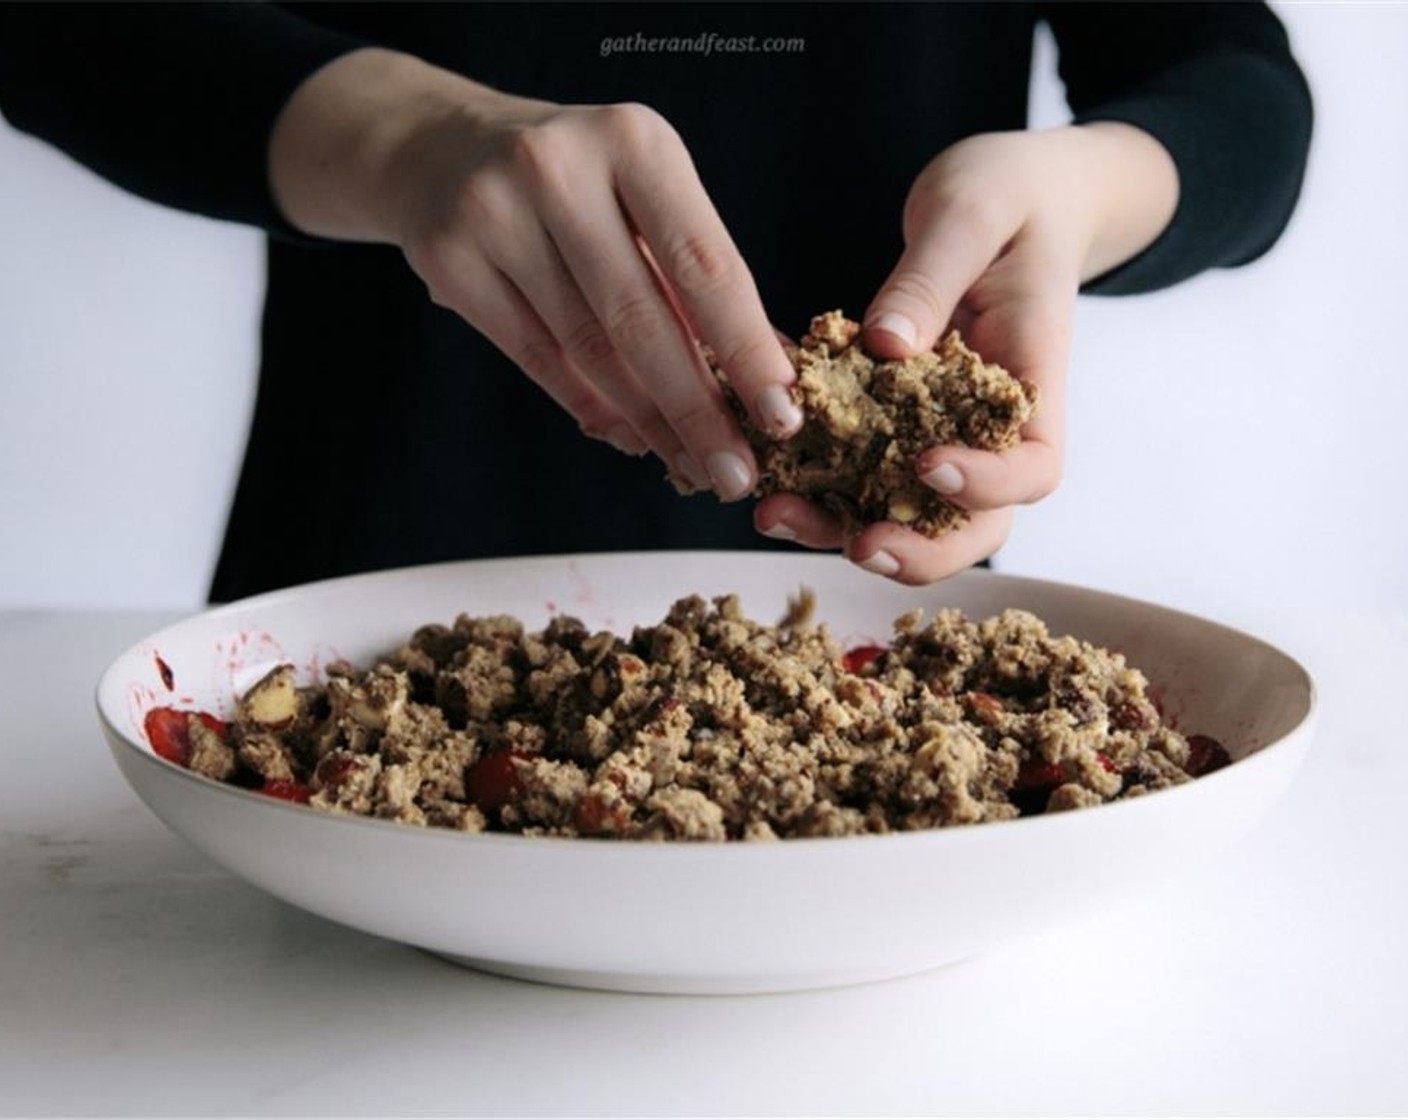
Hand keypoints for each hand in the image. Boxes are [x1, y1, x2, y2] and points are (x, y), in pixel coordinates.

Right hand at [269, 49, 801, 498]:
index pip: (704, 265)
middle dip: (698, 411)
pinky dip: (592, 408)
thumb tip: (774, 377)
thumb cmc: (577, 182)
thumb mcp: (646, 196)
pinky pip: (538, 359)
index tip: (781, 415)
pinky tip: (632, 437)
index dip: (746, 349)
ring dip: (649, 422)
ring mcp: (495, 214)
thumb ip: (701, 278)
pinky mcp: (450, 261)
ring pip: (588, 351)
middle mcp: (559, 170)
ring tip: (692, 465)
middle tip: (737, 475)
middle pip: (641, 320)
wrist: (441, 149)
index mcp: (633, 142)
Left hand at [754, 125, 1177, 582]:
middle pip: (973, 523)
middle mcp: (990, 424)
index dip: (988, 484)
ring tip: (776, 514)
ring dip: (845, 527)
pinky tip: (763, 475)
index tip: (929, 466)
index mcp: (1033, 379)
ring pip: (907, 510)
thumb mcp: (971, 212)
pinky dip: (816, 484)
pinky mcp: (895, 423)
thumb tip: (886, 347)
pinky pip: (860, 470)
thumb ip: (931, 276)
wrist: (1012, 198)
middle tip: (857, 547)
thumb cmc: (1007, 194)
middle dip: (917, 549)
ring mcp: (943, 430)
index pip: (1033, 465)